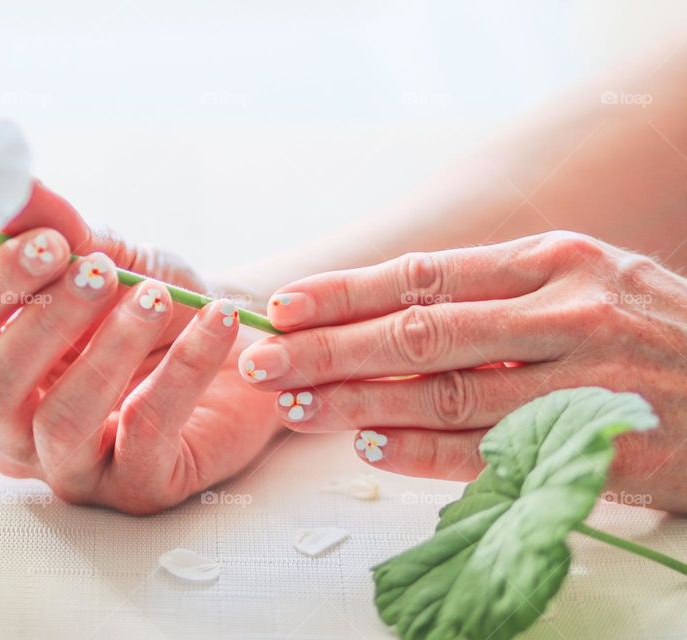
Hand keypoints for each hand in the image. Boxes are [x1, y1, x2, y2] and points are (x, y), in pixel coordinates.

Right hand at [0, 182, 278, 513]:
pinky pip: (147, 433)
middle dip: (44, 322)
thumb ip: (61, 229)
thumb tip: (14, 186)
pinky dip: (183, 369)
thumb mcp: (112, 258)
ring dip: (108, 350)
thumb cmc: (157, 305)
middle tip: (102, 273)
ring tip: (156, 299)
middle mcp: (12, 430)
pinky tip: (216, 322)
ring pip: (60, 422)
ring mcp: (70, 468)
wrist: (240, 346)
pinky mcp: (136, 489)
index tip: (52, 242)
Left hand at [238, 231, 686, 512]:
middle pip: (417, 331)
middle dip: (328, 347)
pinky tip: (370, 446)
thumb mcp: (581, 283)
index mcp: (550, 261)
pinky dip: (421, 449)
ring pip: (441, 392)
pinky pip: (487, 449)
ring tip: (296, 407)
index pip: (422, 275)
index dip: (346, 292)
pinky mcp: (592, 442)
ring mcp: (579, 378)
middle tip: (263, 361)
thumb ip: (493, 295)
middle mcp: (562, 310)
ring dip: (357, 402)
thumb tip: (386, 314)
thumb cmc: (647, 330)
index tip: (285, 306)